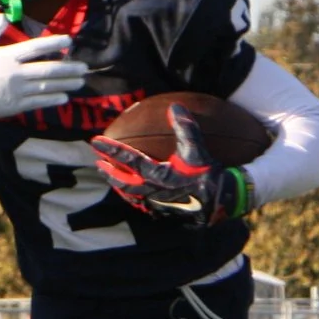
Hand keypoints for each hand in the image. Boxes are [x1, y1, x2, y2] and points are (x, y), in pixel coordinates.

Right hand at [0, 18, 85, 126]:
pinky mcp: (14, 106)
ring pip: (47, 86)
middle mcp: (15, 73)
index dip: (55, 43)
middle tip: (84, 68)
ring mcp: (16, 91)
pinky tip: (64, 97)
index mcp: (7, 56)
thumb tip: (4, 15)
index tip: (69, 42)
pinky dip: (53, 99)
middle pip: (49, 69)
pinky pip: (38, 102)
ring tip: (79, 82)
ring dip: (66, 84)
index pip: (36, 47)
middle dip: (69, 69)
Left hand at [91, 104, 249, 226]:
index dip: (110, 150)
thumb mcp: (197, 149)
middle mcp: (153, 191)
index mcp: (157, 174)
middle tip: (98, 164)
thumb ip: (185, 127)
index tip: (95, 142)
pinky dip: (136, 198)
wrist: (223, 200)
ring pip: (132, 196)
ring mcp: (158, 204)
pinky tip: (137, 195)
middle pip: (123, 182)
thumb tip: (175, 106)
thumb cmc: (209, 173)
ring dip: (121, 186)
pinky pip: (145, 206)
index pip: (127, 159)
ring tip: (113, 179)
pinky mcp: (166, 213)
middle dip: (109, 172)